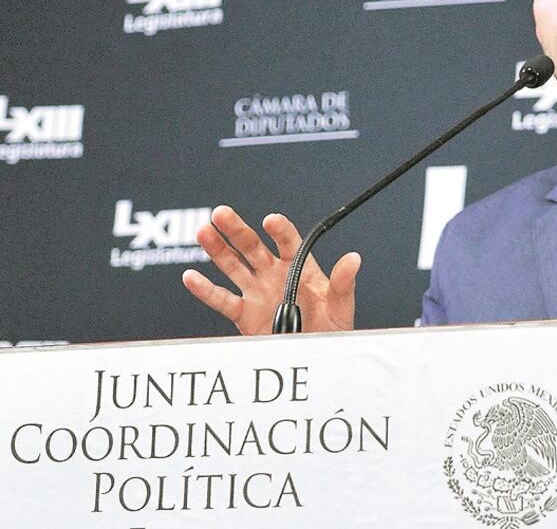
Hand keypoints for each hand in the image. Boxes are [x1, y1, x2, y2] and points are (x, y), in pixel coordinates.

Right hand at [182, 205, 359, 334]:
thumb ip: (343, 283)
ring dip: (217, 249)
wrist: (318, 355)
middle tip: (221, 212)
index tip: (272, 221)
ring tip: (203, 231)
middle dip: (237, 229)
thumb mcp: (342, 305)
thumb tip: (354, 259)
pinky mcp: (244, 313)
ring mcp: (257, 291)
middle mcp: (274, 274)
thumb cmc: (332, 327)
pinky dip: (205, 290)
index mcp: (299, 266)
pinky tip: (191, 277)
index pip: (287, 242)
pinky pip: (222, 299)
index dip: (279, 230)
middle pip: (252, 246)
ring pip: (232, 265)